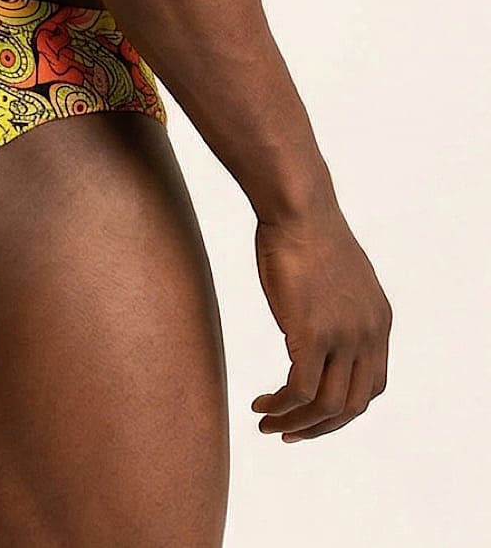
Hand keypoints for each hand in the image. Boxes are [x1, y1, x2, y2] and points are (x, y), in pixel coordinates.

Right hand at [251, 204, 391, 441]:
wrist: (297, 207)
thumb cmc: (304, 229)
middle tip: (290, 433)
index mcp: (379, 321)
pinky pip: (300, 390)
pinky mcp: (313, 333)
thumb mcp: (336, 274)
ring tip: (268, 424)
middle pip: (354, 404)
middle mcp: (369, 333)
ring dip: (297, 423)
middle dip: (321, 427)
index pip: (372, 384)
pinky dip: (282, 406)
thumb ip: (336, 307)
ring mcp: (344, 335)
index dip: (343, 407)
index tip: (312, 413)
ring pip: (328, 405)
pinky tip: (262, 406)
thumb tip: (314, 323)